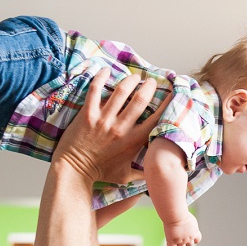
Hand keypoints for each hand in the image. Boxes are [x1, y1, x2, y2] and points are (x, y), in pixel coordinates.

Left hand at [52, 69, 167, 182]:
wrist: (74, 171)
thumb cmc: (100, 173)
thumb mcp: (126, 176)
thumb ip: (143, 173)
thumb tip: (158, 174)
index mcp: (133, 141)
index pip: (156, 119)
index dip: (166, 105)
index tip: (172, 95)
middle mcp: (120, 127)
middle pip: (140, 100)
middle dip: (149, 87)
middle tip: (152, 81)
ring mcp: (103, 119)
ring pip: (121, 92)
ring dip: (130, 80)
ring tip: (135, 76)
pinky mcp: (87, 114)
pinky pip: (95, 90)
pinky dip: (101, 77)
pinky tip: (106, 70)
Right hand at [163, 215, 200, 245]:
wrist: (176, 214)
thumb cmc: (182, 213)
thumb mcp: (191, 220)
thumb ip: (192, 227)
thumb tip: (188, 229)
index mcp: (195, 233)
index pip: (197, 240)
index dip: (193, 238)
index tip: (188, 233)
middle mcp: (189, 238)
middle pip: (189, 244)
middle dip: (185, 240)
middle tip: (179, 231)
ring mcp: (181, 240)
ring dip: (178, 243)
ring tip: (174, 234)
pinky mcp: (172, 241)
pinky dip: (170, 245)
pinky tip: (169, 239)